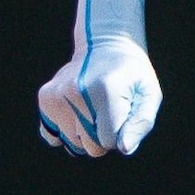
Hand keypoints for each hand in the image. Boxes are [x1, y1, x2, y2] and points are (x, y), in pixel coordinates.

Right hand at [35, 35, 162, 157]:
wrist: (103, 46)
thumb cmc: (131, 76)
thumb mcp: (149, 94)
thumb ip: (141, 123)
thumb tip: (124, 148)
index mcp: (106, 92)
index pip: (109, 141)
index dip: (120, 134)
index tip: (122, 113)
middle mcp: (76, 93)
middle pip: (90, 146)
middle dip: (102, 136)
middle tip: (108, 110)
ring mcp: (57, 96)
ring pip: (72, 144)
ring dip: (84, 134)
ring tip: (92, 108)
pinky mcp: (45, 98)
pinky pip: (52, 136)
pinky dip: (65, 131)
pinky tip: (75, 112)